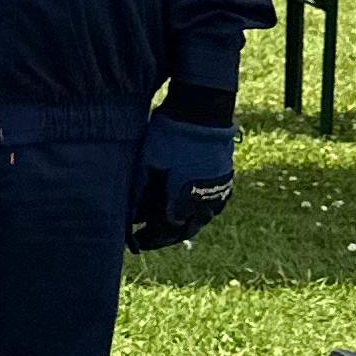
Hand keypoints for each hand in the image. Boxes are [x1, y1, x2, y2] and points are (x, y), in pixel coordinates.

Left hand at [128, 109, 234, 251]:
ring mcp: (217, 194)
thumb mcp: (148, 163)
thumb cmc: (169, 135)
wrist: (202, 113)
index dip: (149, 239)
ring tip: (164, 226)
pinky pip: (210, 207)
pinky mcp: (224, 183)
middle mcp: (203, 204)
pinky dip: (195, 213)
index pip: (164, 232)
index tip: (134, 242)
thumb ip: (140, 192)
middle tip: (147, 238)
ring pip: (199, 221)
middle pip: (183, 231)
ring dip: (181, 226)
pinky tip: (184, 211)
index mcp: (182, 202)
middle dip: (163, 237)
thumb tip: (131, 215)